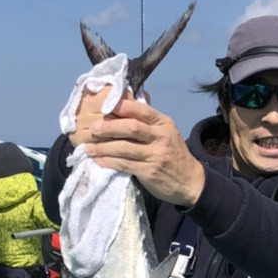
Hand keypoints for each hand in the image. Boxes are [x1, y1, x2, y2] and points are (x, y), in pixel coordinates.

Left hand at [74, 90, 204, 207]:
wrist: (190, 181)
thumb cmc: (173, 153)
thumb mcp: (166, 131)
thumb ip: (147, 118)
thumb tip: (127, 95)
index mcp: (163, 123)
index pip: (141, 110)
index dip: (121, 106)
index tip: (103, 107)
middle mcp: (161, 137)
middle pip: (131, 127)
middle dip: (109, 127)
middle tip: (92, 128)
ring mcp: (156, 155)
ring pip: (125, 148)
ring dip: (103, 148)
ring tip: (88, 148)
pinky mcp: (150, 172)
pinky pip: (125, 165)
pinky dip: (109, 162)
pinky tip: (98, 161)